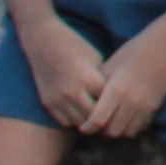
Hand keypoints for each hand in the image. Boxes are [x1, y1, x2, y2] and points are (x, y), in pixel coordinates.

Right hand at [22, 14, 115, 133]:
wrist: (43, 40)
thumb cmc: (74, 46)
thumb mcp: (95, 58)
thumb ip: (104, 79)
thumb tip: (117, 97)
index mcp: (89, 78)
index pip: (109, 103)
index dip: (117, 106)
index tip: (123, 107)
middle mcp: (73, 92)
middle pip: (95, 118)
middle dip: (105, 119)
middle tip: (113, 119)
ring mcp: (58, 99)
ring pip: (80, 124)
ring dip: (89, 122)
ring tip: (98, 118)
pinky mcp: (47, 103)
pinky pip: (65, 122)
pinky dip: (74, 120)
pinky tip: (80, 113)